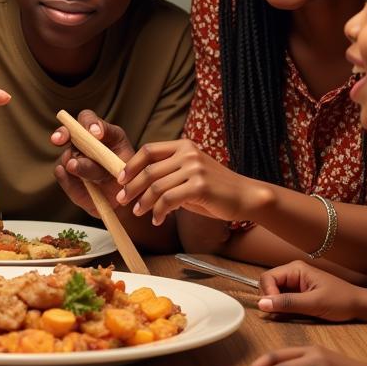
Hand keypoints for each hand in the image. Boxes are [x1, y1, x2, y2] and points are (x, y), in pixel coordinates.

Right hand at [50, 112, 133, 217]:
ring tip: (96, 177)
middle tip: (59, 140)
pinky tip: (78, 182)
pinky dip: (67, 178)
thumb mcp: (128, 159)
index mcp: (97, 132)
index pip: (86, 118)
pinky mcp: (66, 178)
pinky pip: (62, 175)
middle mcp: (80, 143)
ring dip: (78, 166)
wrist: (124, 199)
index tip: (96, 134)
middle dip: (62, 134)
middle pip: (66, 132)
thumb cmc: (127, 173)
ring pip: (68, 158)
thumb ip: (111, 155)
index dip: (89, 123)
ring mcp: (71, 160)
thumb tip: (93, 140)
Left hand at [116, 140, 263, 225]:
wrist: (245, 196)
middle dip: (131, 187)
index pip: (148, 150)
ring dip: (143, 203)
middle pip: (149, 170)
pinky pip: (169, 200)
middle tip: (122, 200)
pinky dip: (159, 212)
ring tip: (138, 213)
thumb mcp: (190, 174)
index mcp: (183, 145)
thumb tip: (138, 184)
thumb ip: (168, 174)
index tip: (121, 180)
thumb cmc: (215, 189)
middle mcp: (188, 153)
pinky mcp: (199, 186)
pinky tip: (157, 220)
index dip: (131, 165)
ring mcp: (194, 169)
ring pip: (157, 187)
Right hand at [256, 260, 366, 321]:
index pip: (267, 277)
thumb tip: (261, 304)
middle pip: (268, 284)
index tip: (273, 309)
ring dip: (276, 305)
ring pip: (274, 293)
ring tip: (286, 316)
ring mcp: (296, 284)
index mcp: (296, 269)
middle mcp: (293, 273)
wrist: (361, 307)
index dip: (267, 293)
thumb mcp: (315, 303)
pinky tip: (290, 316)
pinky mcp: (299, 295)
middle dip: (270, 299)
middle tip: (279, 314)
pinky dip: (283, 308)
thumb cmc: (341, 301)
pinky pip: (283, 300)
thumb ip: (288, 303)